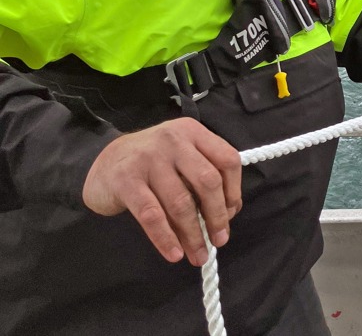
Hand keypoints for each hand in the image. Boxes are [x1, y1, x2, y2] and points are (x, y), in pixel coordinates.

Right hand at [82, 118, 241, 266]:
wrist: (102, 159)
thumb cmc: (153, 162)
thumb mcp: (182, 155)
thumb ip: (204, 173)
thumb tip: (229, 212)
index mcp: (193, 132)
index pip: (227, 159)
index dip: (234, 190)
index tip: (232, 214)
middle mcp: (173, 140)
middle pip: (208, 180)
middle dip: (217, 215)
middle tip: (219, 240)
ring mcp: (149, 158)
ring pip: (180, 202)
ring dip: (193, 234)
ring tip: (198, 254)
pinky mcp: (126, 180)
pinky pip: (151, 215)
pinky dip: (165, 238)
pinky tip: (174, 253)